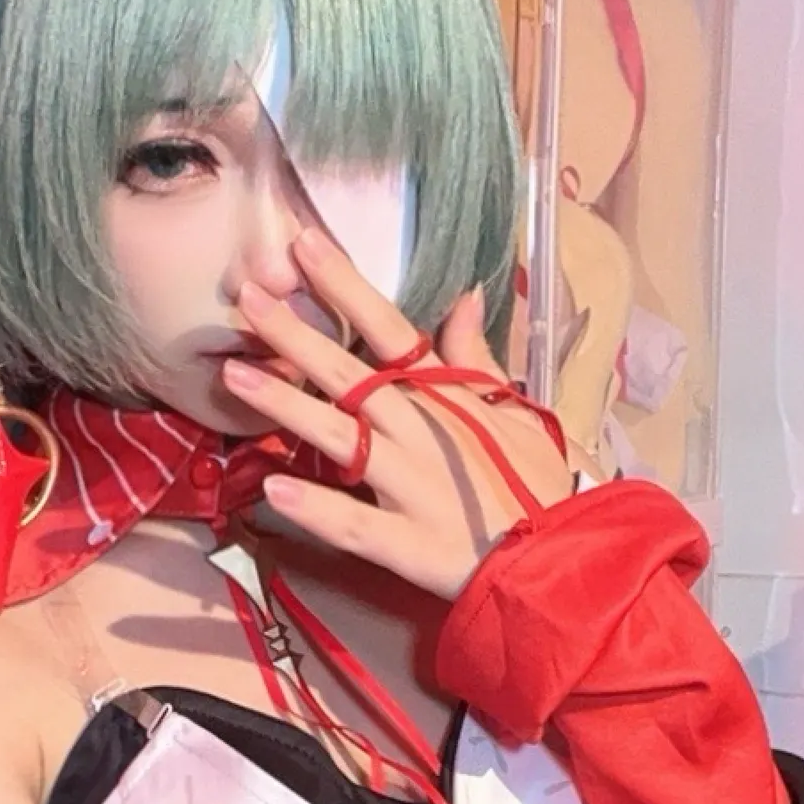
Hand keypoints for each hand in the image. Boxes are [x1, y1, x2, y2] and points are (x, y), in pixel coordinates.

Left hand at [221, 228, 573, 601]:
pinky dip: (316, 508)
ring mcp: (413, 488)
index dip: (344, 286)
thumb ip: (477, 358)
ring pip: (338, 438)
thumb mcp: (518, 412)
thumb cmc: (543, 486)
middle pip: (349, 374)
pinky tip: (272, 488)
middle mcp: (422, 433)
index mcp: (447, 398)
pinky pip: (354, 524)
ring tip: (233, 375)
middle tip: (244, 296)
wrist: (570, 558)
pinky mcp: (409, 544)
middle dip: (293, 333)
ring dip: (284, 405)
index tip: (303, 244)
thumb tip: (464, 294)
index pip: (389, 329)